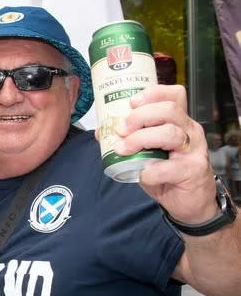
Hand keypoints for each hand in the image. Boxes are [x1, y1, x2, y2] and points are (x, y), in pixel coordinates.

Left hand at [113, 85, 215, 223]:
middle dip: (140, 116)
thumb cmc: (166, 172)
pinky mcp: (193, 170)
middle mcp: (189, 130)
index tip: (131, 103)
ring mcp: (194, 150)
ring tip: (124, 150)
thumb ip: (127, 140)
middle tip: (121, 129)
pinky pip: (170, 167)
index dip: (153, 94)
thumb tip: (101, 131)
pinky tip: (143, 175)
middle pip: (169, 110)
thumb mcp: (145, 152)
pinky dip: (151, 171)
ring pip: (170, 133)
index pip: (174, 95)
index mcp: (178, 121)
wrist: (188, 201)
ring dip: (141, 139)